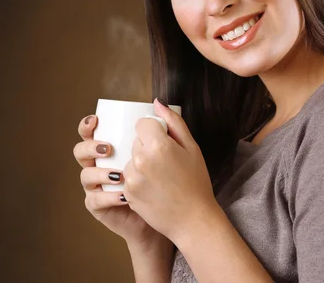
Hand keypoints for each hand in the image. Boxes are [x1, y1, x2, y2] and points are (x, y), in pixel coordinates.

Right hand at [73, 115, 164, 247]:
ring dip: (100, 173)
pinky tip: (122, 195)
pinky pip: (95, 200)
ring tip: (119, 175)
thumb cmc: (172, 179)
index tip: (96, 120)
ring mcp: (99, 186)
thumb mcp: (175, 149)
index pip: (93, 132)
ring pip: (86, 175)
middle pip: (81, 151)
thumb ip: (168, 125)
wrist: (173, 215)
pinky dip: (107, 196)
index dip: (88, 125)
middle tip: (107, 149)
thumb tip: (157, 102)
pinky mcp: (100, 207)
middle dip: (89, 147)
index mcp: (114, 148)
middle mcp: (102, 165)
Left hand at [123, 99, 217, 243]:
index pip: (142, 123)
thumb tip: (157, 102)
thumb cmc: (196, 182)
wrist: (193, 219)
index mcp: (158, 145)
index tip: (164, 142)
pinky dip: (137, 180)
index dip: (154, 131)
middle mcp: (141, 160)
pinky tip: (154, 189)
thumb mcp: (192, 148)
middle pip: (135, 141)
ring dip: (140, 164)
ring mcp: (132, 178)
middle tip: (165, 162)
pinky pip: (128, 177)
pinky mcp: (127, 193)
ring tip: (160, 178)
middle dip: (147, 147)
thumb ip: (174, 122)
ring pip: (130, 159)